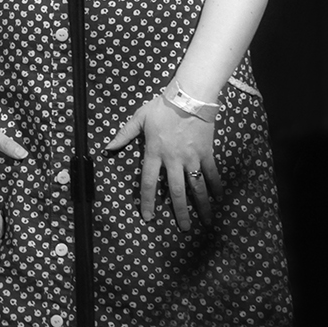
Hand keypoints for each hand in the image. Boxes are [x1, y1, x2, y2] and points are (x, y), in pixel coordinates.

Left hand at [107, 95, 223, 230]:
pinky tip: (220, 198)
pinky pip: (212, 173)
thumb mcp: (138, 119)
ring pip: (197, 186)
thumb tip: (108, 147)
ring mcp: (191, 158)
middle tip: (184, 228)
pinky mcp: (206, 153)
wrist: (188, 98)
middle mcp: (173, 160)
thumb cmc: (161, 108)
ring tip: (207, 221)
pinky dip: (216, 185)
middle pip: (176, 191)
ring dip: (202, 205)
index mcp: (154, 153)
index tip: (148, 217)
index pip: (148, 182)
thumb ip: (124, 135)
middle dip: (180, 212)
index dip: (147, 201)